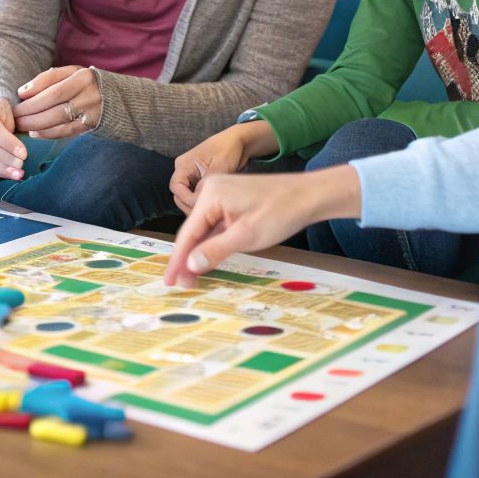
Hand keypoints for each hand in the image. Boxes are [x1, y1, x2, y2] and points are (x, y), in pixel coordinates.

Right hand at [0, 98, 24, 179]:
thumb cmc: (1, 114)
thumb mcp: (9, 112)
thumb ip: (14, 128)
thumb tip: (23, 151)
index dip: (8, 143)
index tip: (23, 154)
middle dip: (6, 158)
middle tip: (21, 165)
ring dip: (1, 168)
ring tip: (16, 173)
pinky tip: (7, 174)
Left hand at [12, 65, 100, 139]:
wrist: (115, 99)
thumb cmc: (85, 84)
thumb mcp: (71, 73)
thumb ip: (47, 79)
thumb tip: (23, 92)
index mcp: (83, 76)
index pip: (53, 86)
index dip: (33, 93)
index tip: (18, 98)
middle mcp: (89, 93)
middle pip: (53, 104)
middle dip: (30, 112)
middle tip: (15, 117)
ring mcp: (91, 111)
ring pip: (58, 120)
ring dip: (36, 124)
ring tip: (21, 125)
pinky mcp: (90, 126)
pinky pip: (66, 132)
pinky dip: (48, 133)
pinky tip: (35, 133)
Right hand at [162, 167, 362, 287]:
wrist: (309, 195)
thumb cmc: (280, 212)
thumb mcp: (246, 236)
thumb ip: (215, 251)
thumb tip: (189, 265)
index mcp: (211, 195)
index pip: (187, 234)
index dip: (177, 260)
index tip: (169, 281)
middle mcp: (211, 191)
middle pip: (193, 231)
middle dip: (187, 259)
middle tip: (181, 286)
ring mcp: (222, 195)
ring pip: (205, 230)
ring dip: (199, 253)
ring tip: (191, 279)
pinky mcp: (232, 201)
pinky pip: (216, 225)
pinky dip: (212, 243)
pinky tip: (208, 260)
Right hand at [169, 122, 272, 213]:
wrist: (240, 142)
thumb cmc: (229, 149)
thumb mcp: (219, 166)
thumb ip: (206, 183)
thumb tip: (198, 200)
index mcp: (184, 164)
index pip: (176, 187)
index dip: (186, 199)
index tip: (201, 205)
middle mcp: (184, 171)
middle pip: (179, 195)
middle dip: (190, 206)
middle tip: (206, 214)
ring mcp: (191, 177)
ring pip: (186, 198)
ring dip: (196, 206)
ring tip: (211, 212)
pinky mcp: (200, 182)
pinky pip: (195, 196)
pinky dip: (201, 202)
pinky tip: (212, 207)